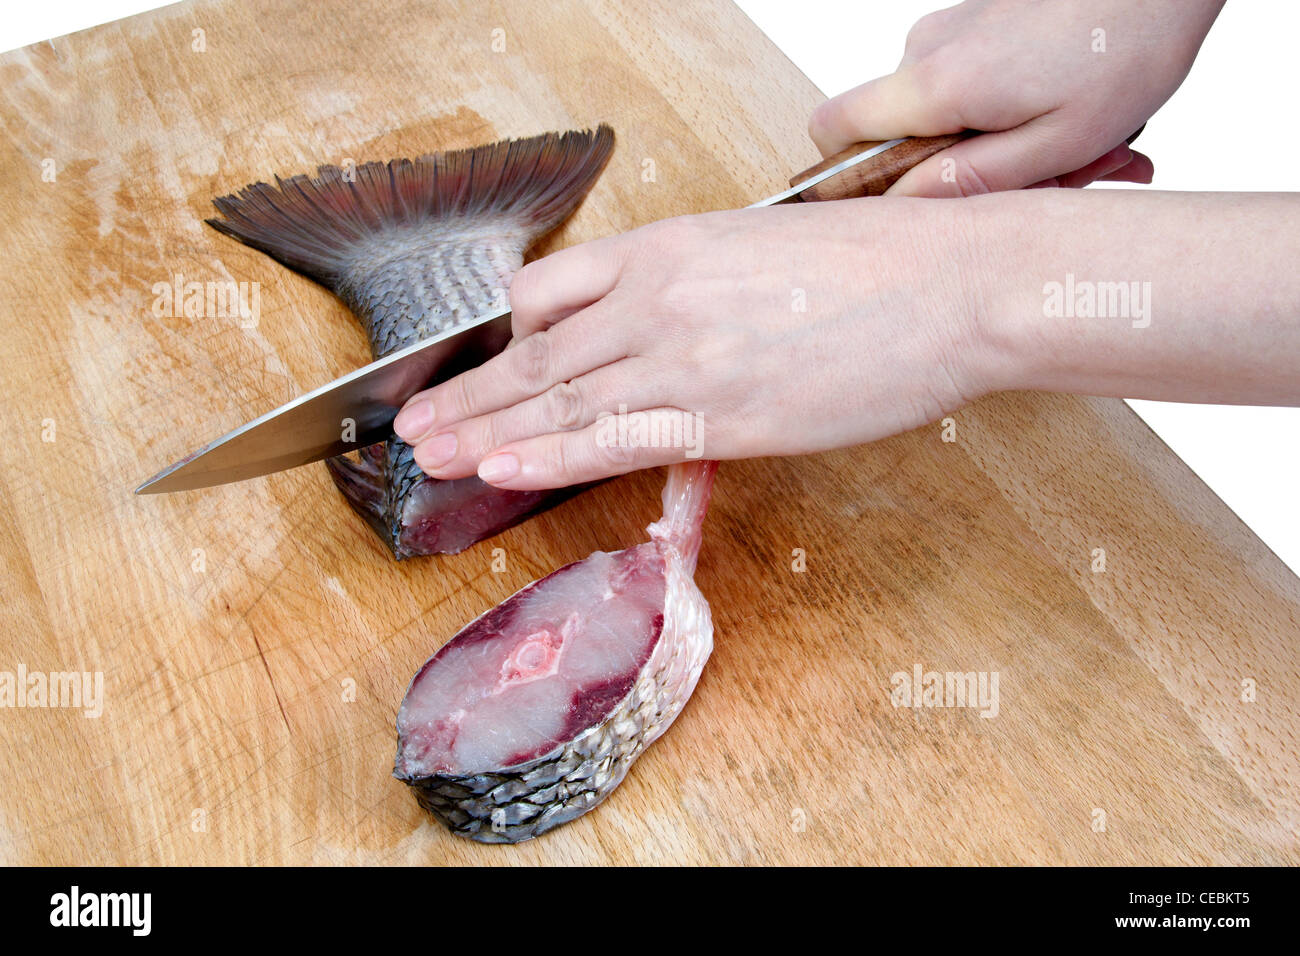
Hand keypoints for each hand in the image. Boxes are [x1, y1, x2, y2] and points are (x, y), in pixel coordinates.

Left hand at [392, 199, 988, 489]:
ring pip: (557, 396)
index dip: (507, 334)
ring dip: (486, 428)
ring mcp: (682, 357)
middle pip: (536, 350)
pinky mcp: (719, 415)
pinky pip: (611, 438)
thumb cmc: (877, 264)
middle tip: (414, 424)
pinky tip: (502, 467)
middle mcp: (657, 298)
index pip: (553, 289)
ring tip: (431, 454)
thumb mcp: (766, 249)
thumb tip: (668, 329)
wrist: (949, 285)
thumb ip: (699, 288)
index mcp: (669, 247)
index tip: (482, 363)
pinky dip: (548, 455)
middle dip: (469, 392)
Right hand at [809, 0, 1224, 194]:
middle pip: (898, 130)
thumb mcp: (1057, 144)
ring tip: (1073, 143)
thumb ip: (969, 180)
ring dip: (997, 139)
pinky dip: (1013, 107)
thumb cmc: (1126, 46)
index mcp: (937, 85)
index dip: (846, 172)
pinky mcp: (976, 19)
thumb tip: (903, 204)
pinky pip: (970, 81)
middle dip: (957, 167)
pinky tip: (1070, 110)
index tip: (894, 198)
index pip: (833, 128)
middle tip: (1039, 178)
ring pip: (942, 109)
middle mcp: (928, 48)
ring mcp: (951, 28)